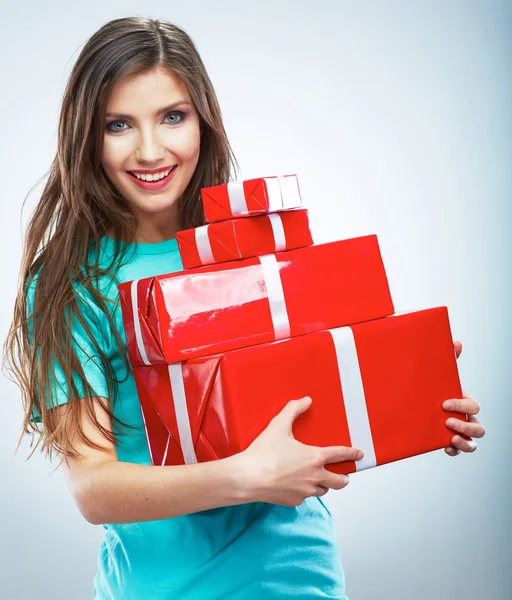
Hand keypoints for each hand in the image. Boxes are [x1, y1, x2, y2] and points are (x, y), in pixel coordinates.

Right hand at [235, 396, 363, 505]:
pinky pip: (305, 498)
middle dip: (344, 477)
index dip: (352, 453)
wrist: (249, 478)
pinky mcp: (294, 501)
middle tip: (343, 474)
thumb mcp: (278, 426)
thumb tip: (305, 400)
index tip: (359, 454)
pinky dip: (305, 492)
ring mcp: (305, 491)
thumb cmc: (263, 453)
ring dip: (324, 485)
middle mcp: (315, 477)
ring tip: (319, 480)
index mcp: (315, 457)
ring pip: (323, 491)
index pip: (340, 454)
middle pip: (340, 481)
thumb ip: (293, 410)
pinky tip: (296, 486)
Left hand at [443, 341, 485, 455]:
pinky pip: (458, 450)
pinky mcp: (449, 441)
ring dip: (464, 442)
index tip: (444, 403)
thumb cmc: (433, 387)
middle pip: (479, 428)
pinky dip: (455, 450)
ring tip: (450, 438)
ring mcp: (459, 431)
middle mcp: (465, 418)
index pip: (473, 406)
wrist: (417, 400)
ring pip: (473, 442)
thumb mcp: (439, 374)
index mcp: (464, 402)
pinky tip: (446, 447)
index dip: (462, 405)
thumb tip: (456, 343)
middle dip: (465, 425)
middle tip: (446, 420)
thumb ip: (448, 359)